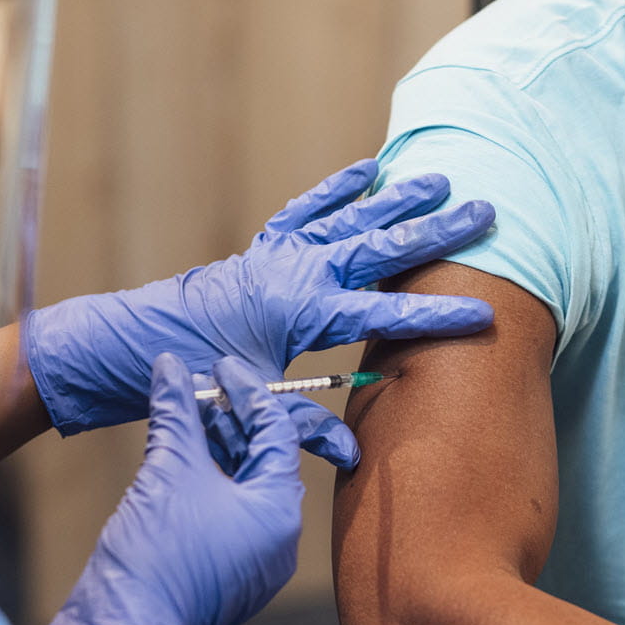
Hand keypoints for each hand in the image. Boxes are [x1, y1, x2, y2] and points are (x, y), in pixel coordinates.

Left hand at [23, 160, 495, 467]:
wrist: (137, 344)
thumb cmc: (196, 378)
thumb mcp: (253, 404)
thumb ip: (303, 428)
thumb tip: (352, 453)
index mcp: (303, 312)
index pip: (385, 313)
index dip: (438, 317)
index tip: (487, 314)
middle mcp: (297, 272)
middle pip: (380, 248)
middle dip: (437, 232)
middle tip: (487, 212)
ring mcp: (280, 254)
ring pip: (350, 219)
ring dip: (397, 200)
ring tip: (439, 180)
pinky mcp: (263, 248)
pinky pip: (306, 211)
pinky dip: (336, 189)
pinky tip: (365, 170)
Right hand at [44, 353, 303, 624]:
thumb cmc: (156, 552)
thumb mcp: (168, 468)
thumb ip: (177, 412)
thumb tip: (171, 366)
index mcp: (278, 511)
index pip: (276, 432)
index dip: (247, 391)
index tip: (220, 365)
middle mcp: (278, 537)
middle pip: (262, 458)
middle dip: (230, 418)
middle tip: (198, 384)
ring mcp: (255, 559)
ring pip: (243, 486)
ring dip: (215, 447)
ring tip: (184, 413)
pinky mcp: (229, 572)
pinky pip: (228, 512)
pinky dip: (208, 479)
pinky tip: (179, 453)